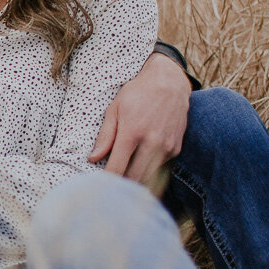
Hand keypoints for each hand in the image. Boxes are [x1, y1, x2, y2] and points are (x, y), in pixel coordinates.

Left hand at [88, 52, 191, 188]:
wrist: (170, 82)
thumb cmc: (137, 93)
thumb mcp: (115, 109)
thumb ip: (105, 136)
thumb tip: (93, 159)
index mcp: (132, 132)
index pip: (118, 168)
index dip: (108, 180)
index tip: (99, 186)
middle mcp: (152, 142)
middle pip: (134, 178)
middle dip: (122, 185)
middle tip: (110, 186)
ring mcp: (166, 147)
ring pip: (148, 177)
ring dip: (135, 181)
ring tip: (123, 179)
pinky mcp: (176, 149)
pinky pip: (159, 169)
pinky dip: (148, 171)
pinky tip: (140, 164)